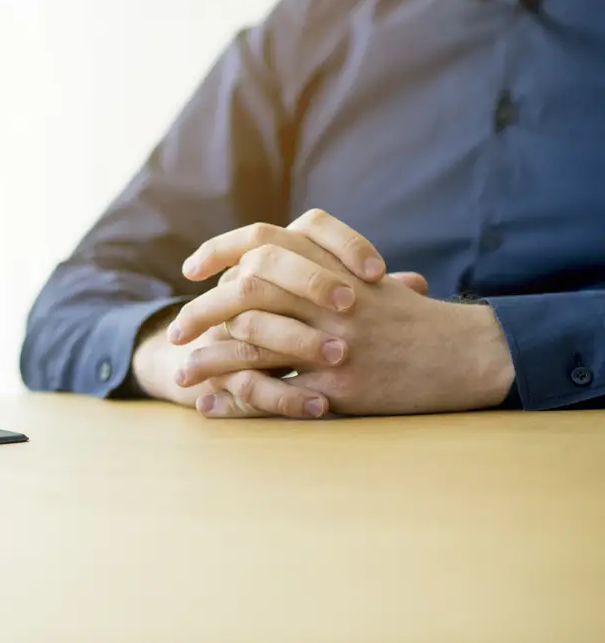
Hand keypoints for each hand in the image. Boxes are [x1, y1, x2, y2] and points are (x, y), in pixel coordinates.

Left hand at [169, 212, 515, 415]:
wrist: (466, 354)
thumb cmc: (411, 319)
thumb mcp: (365, 280)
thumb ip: (318, 267)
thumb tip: (260, 267)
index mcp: (331, 263)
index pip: (262, 239)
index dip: (219, 250)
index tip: (191, 269)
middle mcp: (329, 294)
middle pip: (246, 288)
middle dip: (201, 310)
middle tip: (176, 332)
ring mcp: (333, 337)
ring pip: (252, 337)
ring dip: (209, 357)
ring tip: (181, 374)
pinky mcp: (340, 381)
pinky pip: (276, 387)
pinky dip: (237, 396)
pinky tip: (212, 403)